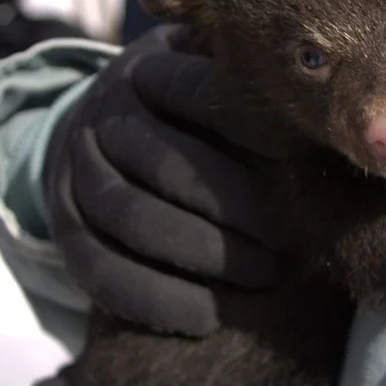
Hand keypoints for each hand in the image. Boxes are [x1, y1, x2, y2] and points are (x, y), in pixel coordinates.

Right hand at [45, 25, 285, 335]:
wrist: (102, 132)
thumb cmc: (187, 103)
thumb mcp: (210, 69)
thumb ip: (249, 80)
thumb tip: (317, 103)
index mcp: (145, 72)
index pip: (194, 92)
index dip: (247, 124)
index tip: (295, 155)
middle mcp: (103, 119)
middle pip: (165, 164)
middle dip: (235, 207)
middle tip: (289, 238)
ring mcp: (78, 175)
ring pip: (134, 219)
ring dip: (205, 255)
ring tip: (266, 274)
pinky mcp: (67, 229)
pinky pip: (101, 270)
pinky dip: (155, 297)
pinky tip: (208, 316)